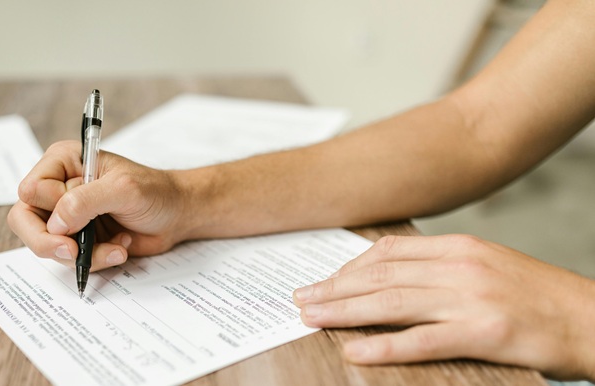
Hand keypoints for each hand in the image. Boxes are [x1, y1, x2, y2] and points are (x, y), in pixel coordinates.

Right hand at [7, 141, 189, 270]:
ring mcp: (67, 215)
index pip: (30, 190)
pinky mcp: (78, 238)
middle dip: (49, 243)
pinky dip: (95, 260)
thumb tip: (55, 223)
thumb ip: (85, 201)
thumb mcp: (123, 189)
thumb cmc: (155, 191)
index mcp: (63, 162)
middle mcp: (58, 187)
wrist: (177, 215)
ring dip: (83, 254)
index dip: (50, 209)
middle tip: (73, 253)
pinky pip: (69, 259)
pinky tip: (120, 248)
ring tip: (117, 246)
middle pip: (24, 220)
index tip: (76, 220)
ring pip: (47, 245)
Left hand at [292, 234, 594, 380]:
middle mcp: (460, 266)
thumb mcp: (485, 266)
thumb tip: (392, 278)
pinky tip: (356, 351)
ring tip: (311, 319)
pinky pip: (423, 341)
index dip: (347, 268)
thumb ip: (441, 268)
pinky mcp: (486, 332)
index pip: (388, 252)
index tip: (322, 281)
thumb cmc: (537, 297)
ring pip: (392, 303)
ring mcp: (472, 298)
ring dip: (344, 312)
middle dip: (334, 288)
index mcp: (459, 247)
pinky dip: (385, 346)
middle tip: (300, 300)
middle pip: (381, 276)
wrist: (593, 318)